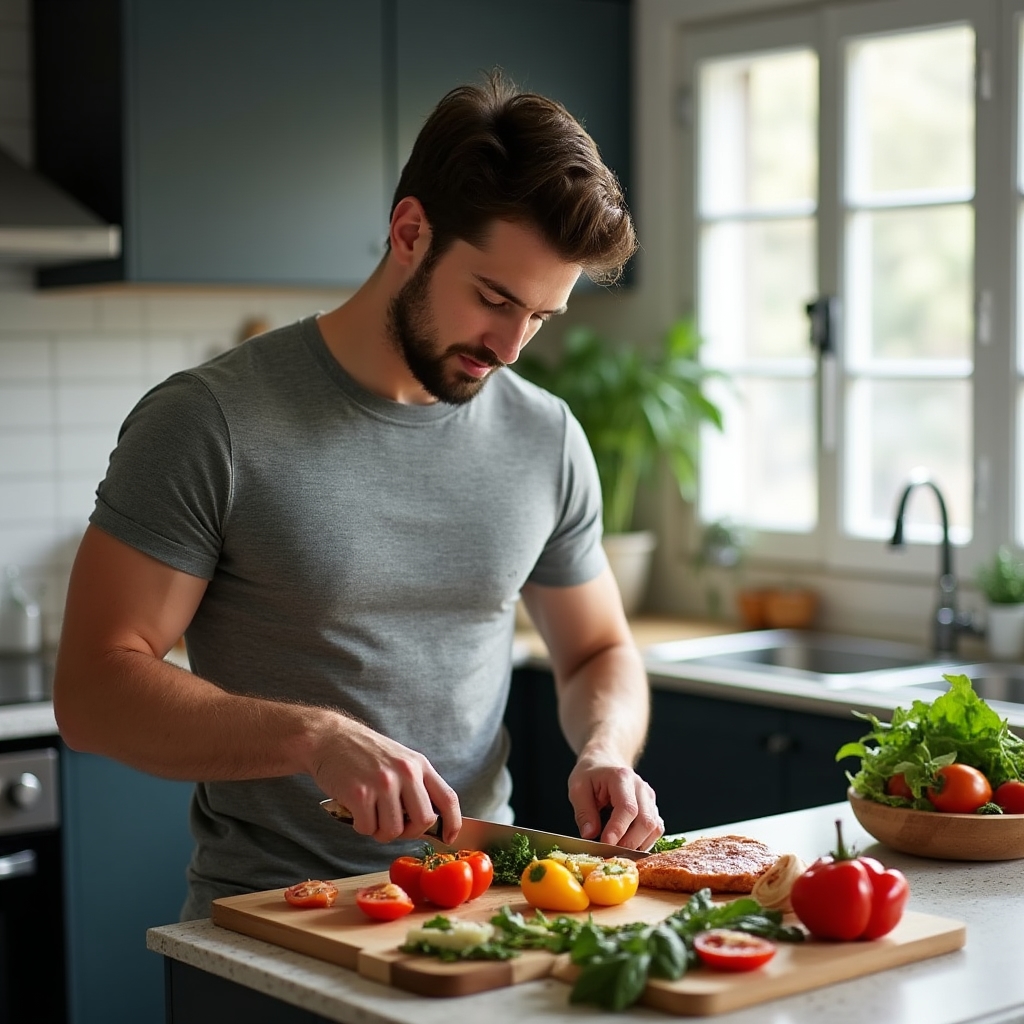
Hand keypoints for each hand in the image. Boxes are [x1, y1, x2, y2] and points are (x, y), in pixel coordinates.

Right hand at [311, 714, 461, 845]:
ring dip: (380, 831)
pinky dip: (361, 826)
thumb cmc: (364, 753)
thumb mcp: (399, 760)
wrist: (329, 738)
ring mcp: (383, 782)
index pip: (447, 798)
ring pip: (394, 830)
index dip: (452, 823)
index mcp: (419, 764)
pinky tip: (355, 811)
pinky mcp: (359, 793)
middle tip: (393, 825)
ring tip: (370, 814)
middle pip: (423, 820)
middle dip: (409, 832)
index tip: (448, 838)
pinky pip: (367, 828)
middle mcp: (406, 772)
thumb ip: (416, 785)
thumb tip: (428, 822)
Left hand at [567, 751, 663, 850]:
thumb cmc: (591, 774)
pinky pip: (655, 830)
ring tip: (616, 850)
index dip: (618, 829)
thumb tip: (590, 835)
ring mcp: (649, 799)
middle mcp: (641, 788)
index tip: (605, 844)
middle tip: (609, 852)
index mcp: (622, 778)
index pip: (627, 808)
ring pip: (654, 828)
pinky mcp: (652, 809)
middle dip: (628, 842)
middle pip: (646, 821)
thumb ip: (583, 812)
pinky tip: (627, 845)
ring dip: (637, 845)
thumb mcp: (578, 788)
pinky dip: (643, 842)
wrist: (605, 762)